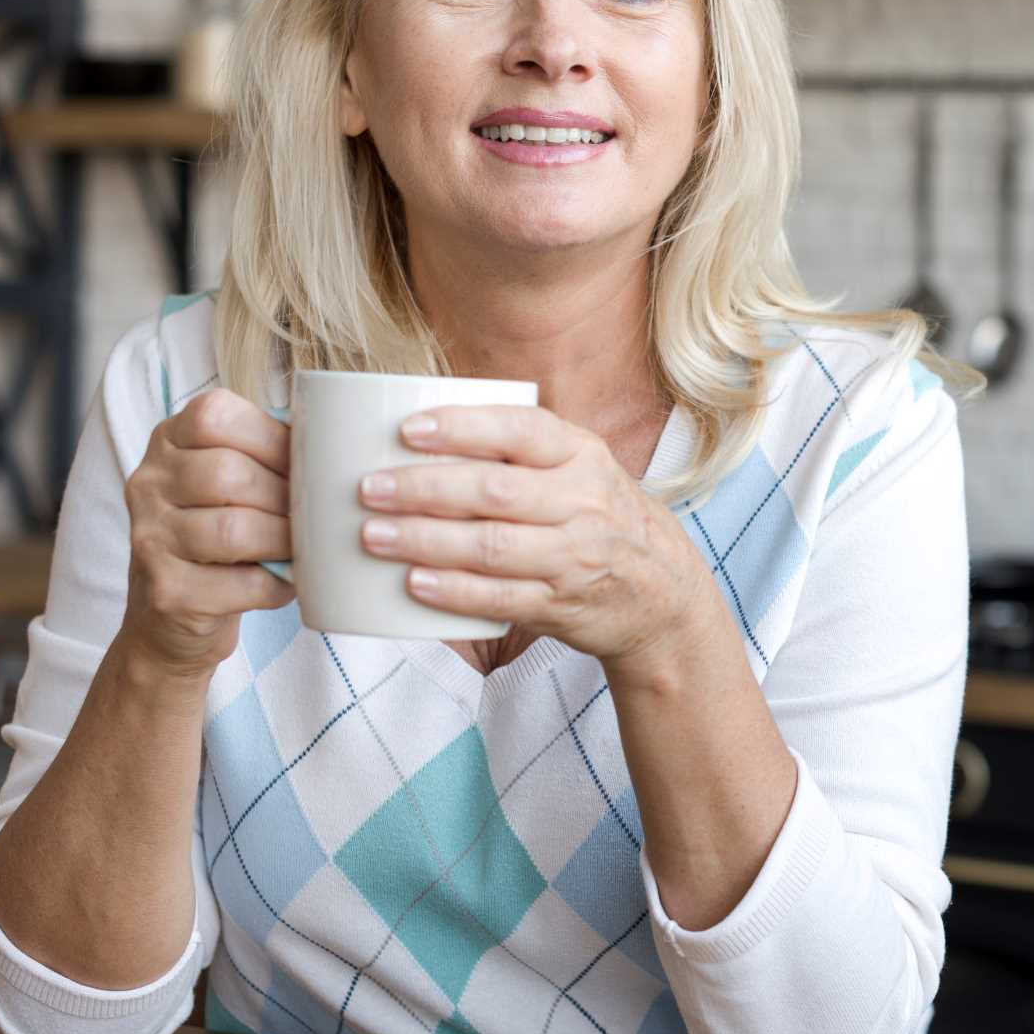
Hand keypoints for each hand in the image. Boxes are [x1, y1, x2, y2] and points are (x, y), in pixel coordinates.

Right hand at [121, 388, 294, 678]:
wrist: (172, 614)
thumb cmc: (221, 531)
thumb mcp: (232, 478)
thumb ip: (269, 453)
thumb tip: (341, 446)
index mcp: (169, 441)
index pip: (215, 417)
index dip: (272, 439)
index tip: (304, 463)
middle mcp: (148, 483)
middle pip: (227, 474)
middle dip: (285, 496)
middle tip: (312, 514)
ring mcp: (150, 538)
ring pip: (234, 529)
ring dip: (284, 540)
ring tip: (302, 546)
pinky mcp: (167, 591)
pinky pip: (243, 582)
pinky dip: (277, 584)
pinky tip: (284, 581)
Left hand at [355, 405, 728, 678]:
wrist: (664, 596)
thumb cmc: (601, 520)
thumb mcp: (582, 470)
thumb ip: (522, 451)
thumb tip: (417, 430)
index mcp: (583, 455)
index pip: (523, 430)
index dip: (463, 427)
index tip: (407, 429)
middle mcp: (584, 502)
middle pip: (495, 491)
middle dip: (424, 489)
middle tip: (369, 488)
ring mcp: (575, 557)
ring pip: (492, 546)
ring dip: (426, 541)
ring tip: (373, 534)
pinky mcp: (562, 605)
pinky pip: (501, 598)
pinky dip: (454, 591)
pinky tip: (414, 583)